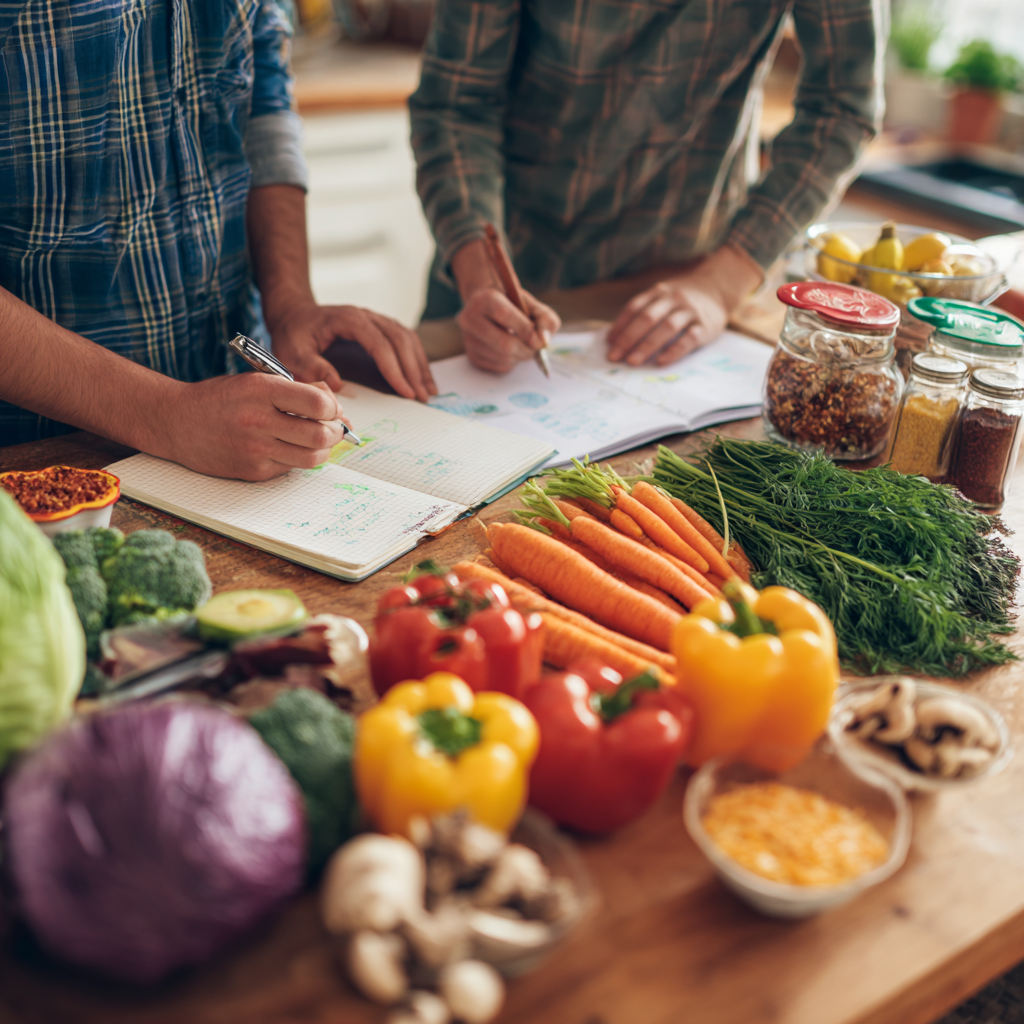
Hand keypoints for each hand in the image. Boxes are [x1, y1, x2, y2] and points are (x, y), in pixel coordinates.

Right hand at [165, 374, 348, 480]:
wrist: (176, 421)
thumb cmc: (222, 398)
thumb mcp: (256, 380)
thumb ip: (297, 390)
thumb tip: (336, 407)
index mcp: (261, 389)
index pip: (318, 403)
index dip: (333, 408)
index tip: (330, 409)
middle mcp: (258, 419)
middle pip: (320, 435)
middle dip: (334, 433)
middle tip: (332, 429)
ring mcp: (254, 449)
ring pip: (311, 458)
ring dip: (322, 451)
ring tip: (316, 441)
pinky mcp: (252, 470)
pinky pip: (290, 468)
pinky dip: (298, 459)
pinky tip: (289, 448)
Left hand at [268, 302, 436, 401]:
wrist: (294, 313)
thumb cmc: (294, 332)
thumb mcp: (293, 351)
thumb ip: (313, 367)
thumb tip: (338, 387)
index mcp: (348, 319)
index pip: (380, 344)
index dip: (395, 369)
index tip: (405, 392)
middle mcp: (367, 316)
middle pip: (400, 340)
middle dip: (413, 370)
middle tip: (421, 397)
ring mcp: (376, 320)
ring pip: (407, 339)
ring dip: (420, 365)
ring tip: (428, 391)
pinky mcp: (380, 328)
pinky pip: (405, 341)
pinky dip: (416, 359)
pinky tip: (422, 378)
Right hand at [451, 238, 560, 373]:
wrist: (491, 309)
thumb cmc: (514, 307)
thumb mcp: (533, 305)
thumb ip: (545, 319)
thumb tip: (543, 341)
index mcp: (484, 299)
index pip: (504, 316)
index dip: (526, 330)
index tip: (538, 339)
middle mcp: (469, 318)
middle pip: (503, 344)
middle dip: (526, 350)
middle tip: (535, 348)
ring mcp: (468, 339)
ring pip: (502, 358)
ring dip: (521, 357)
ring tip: (524, 346)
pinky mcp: (471, 355)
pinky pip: (498, 367)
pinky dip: (512, 362)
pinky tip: (512, 351)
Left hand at [606, 245, 763, 366]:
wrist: (717, 289)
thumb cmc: (681, 300)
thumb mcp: (662, 297)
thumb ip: (643, 312)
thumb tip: (614, 337)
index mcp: (659, 291)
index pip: (635, 308)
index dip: (620, 325)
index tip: (608, 343)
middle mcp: (674, 299)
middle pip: (647, 318)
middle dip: (628, 338)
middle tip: (615, 356)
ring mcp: (690, 312)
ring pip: (666, 328)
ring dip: (647, 346)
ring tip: (632, 361)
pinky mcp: (705, 326)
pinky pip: (688, 339)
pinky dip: (673, 351)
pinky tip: (660, 361)